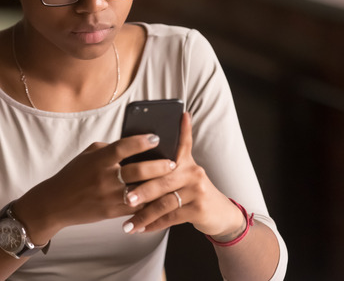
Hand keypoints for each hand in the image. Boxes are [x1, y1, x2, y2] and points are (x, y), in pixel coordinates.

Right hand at [15, 133, 176, 242]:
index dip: (141, 141)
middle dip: (159, 166)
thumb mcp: (88, 155)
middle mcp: (104, 177)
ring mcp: (108, 196)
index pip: (123, 147)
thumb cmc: (74, 175)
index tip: (156, 137)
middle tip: (173, 162)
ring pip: (140, 191)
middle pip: (138, 170)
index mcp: (98, 159)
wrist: (56, 203)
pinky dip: (149, 202)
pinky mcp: (111, 212)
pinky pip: (136, 207)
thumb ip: (109, 149)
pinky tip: (161, 197)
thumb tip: (134, 144)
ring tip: (172, 180)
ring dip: (158, 186)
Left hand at [119, 113, 244, 238]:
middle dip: (142, 190)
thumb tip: (135, 158)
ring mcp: (197, 190)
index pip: (183, 142)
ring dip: (144, 214)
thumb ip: (164, 167)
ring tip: (127, 224)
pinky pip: (171, 217)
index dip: (182, 128)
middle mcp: (193, 172)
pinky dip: (154, 225)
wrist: (218, 213)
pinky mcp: (199, 208)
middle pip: (163, 179)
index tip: (179, 115)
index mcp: (186, 161)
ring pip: (165, 202)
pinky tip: (141, 229)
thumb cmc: (191, 192)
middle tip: (124, 197)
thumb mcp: (183, 175)